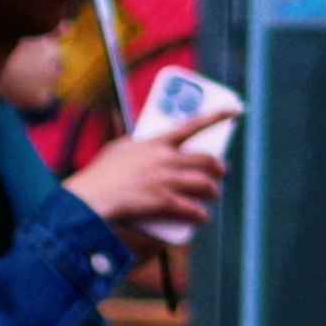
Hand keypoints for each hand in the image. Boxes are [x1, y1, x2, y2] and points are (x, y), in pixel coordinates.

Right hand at [67, 125, 223, 239]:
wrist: (89, 198)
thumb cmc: (100, 174)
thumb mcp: (119, 149)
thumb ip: (138, 144)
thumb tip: (149, 143)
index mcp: (156, 142)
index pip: (192, 124)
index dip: (217, 116)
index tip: (235, 109)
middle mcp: (166, 159)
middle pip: (207, 160)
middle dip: (218, 167)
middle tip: (219, 172)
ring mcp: (166, 180)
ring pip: (205, 185)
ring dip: (212, 191)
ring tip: (210, 195)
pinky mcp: (164, 202)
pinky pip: (193, 209)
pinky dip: (200, 214)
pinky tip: (201, 216)